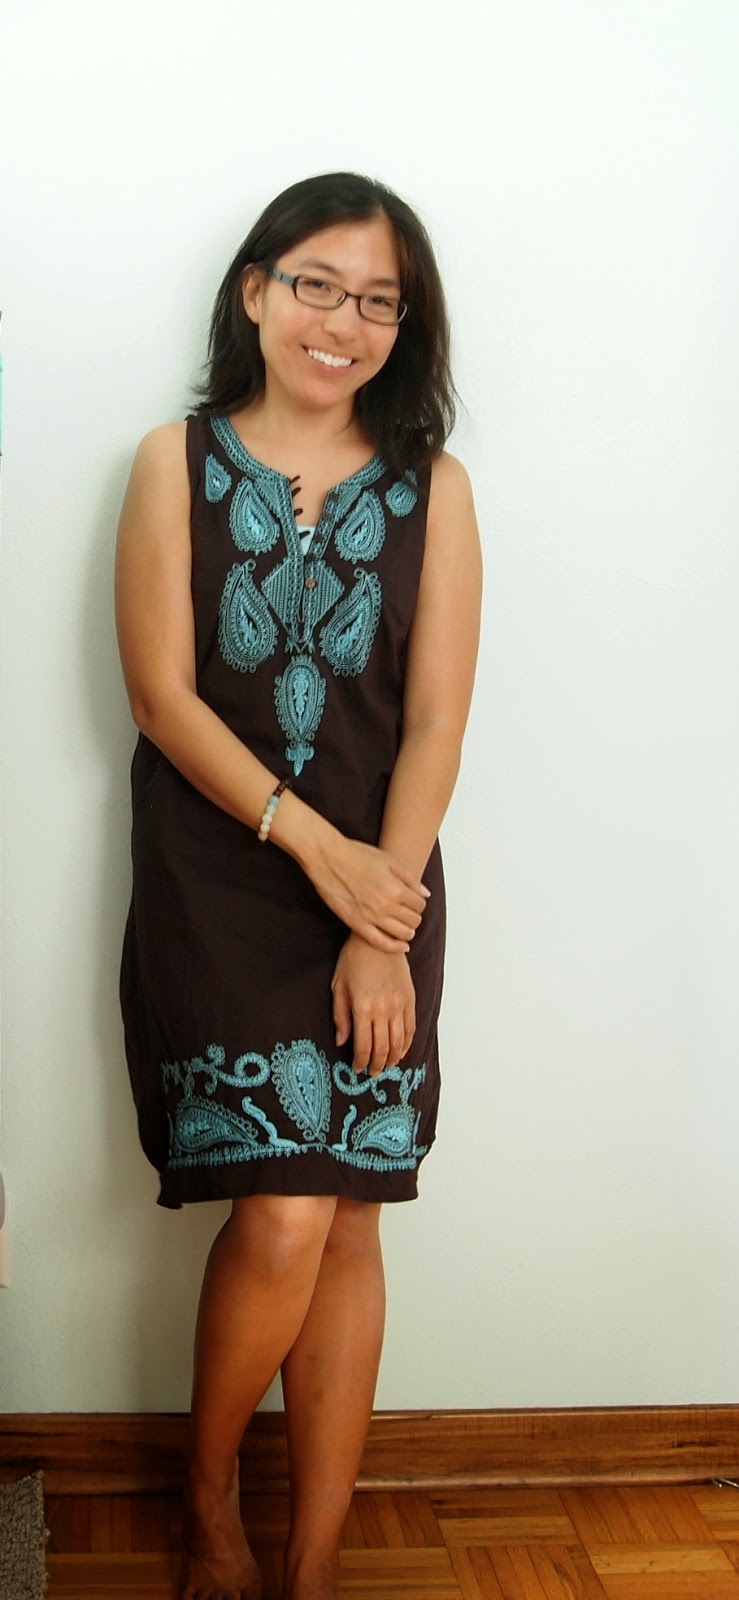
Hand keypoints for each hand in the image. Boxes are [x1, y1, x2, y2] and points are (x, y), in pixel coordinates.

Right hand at [306, 831, 429, 952]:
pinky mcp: (356, 924)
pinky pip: (380, 942)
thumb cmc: (356, 855)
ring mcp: (371, 917)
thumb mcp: (388, 860)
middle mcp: (386, 905)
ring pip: (401, 933)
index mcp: (396, 888)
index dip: (419, 903)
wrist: (328, 858)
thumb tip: (425, 893)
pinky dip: (394, 947)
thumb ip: (409, 878)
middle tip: (409, 913)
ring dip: (408, 932)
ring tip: (406, 929)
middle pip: (413, 920)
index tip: (415, 901)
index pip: (420, 904)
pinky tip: (401, 946)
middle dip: (414, 917)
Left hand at [331, 933, 416, 1075]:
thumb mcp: (338, 986)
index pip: (363, 1046)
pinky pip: (411, 1028)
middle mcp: (382, 1010)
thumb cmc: (353, 959)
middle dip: (377, 1065)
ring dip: (393, 1058)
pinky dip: (407, 1043)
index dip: (360, 1062)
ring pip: (399, 1042)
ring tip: (387, 1065)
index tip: (357, 1068)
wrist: (377, 939)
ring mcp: (398, 1005)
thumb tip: (341, 1041)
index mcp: (362, 1008)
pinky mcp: (410, 999)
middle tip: (372, 1073)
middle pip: (382, 1048)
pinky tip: (401, 1051)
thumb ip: (340, 1016)